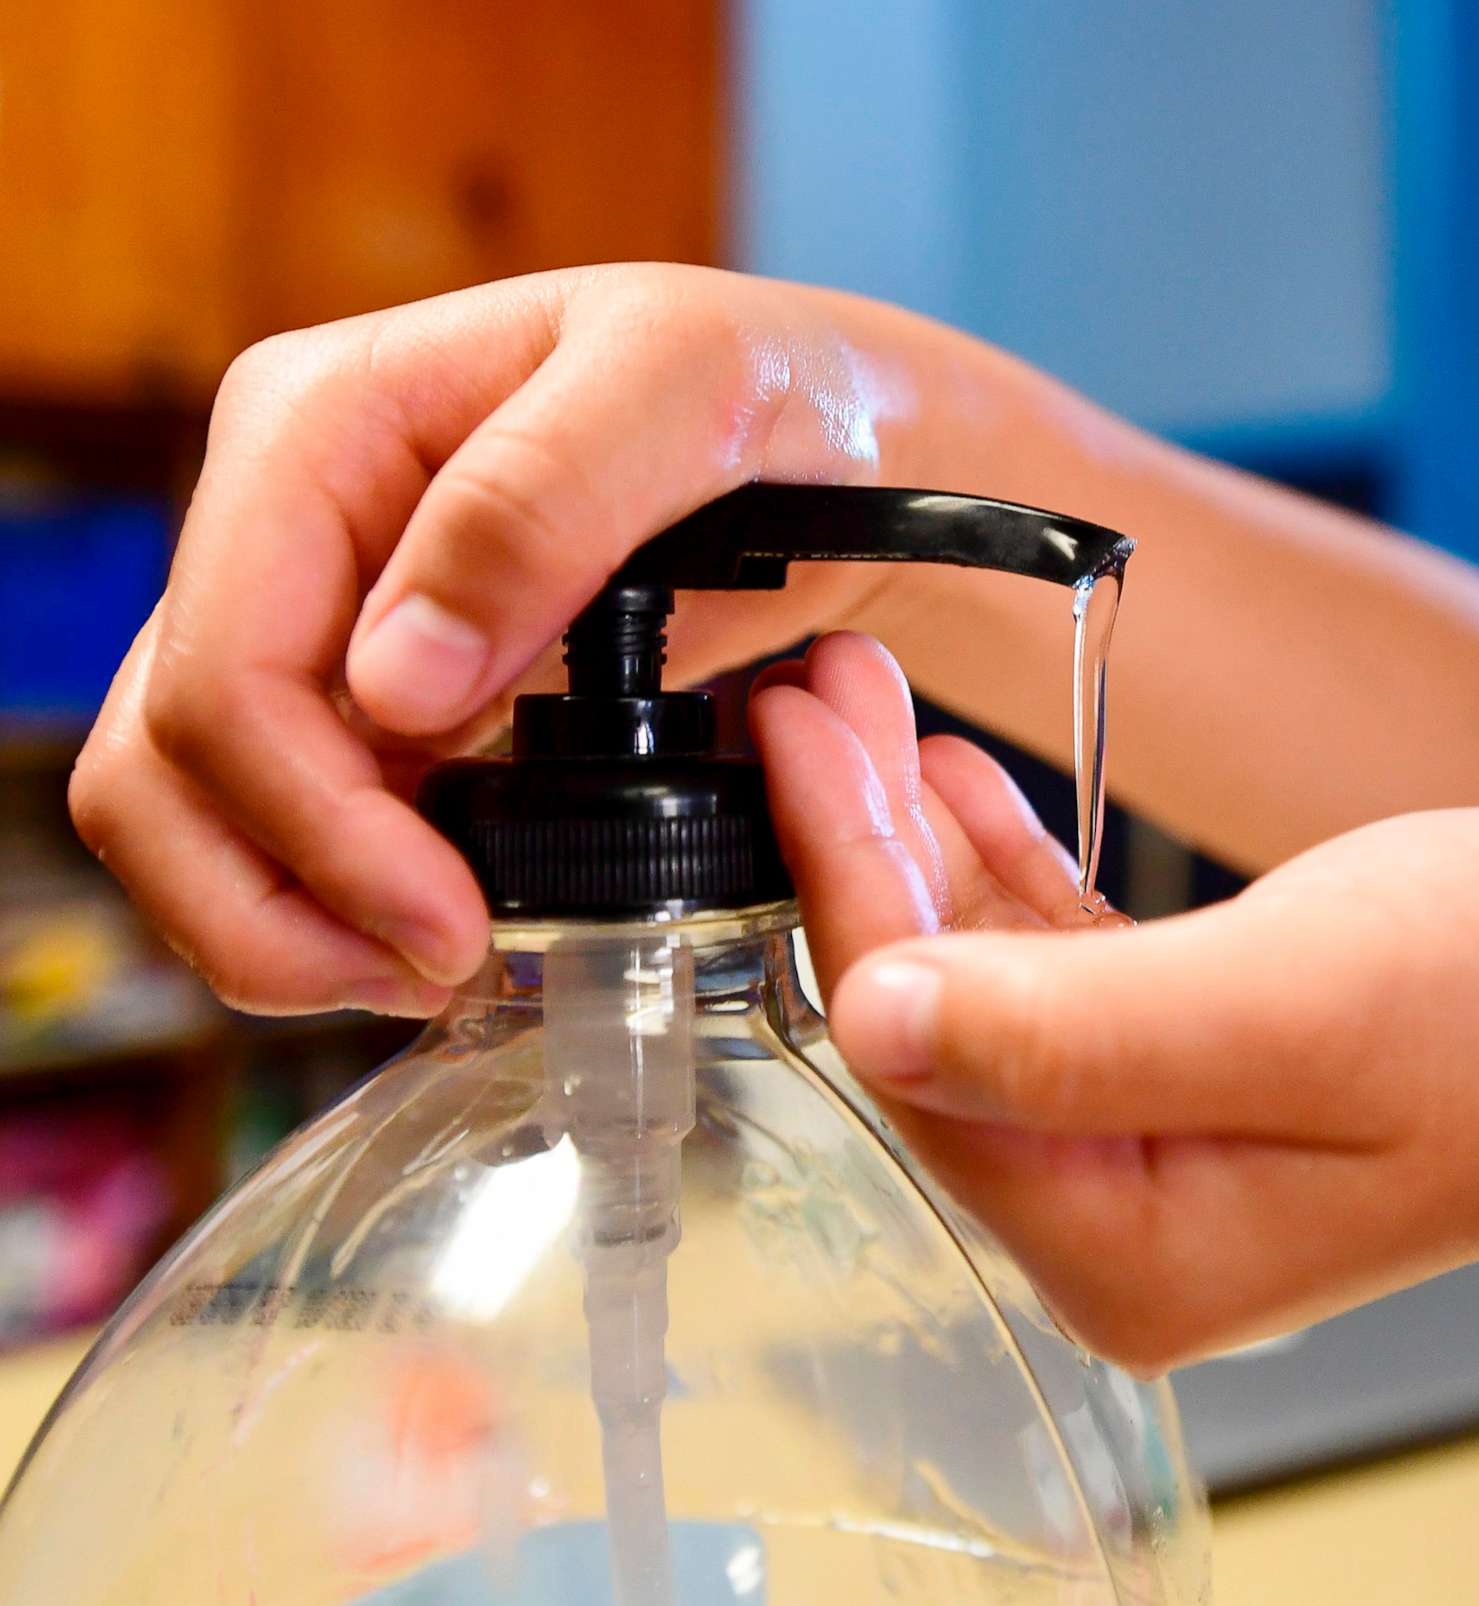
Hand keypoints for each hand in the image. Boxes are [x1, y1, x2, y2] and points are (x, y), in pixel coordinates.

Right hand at [67, 264, 1061, 1015]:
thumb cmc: (774, 388)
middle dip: (284, 897)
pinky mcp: (373, 695)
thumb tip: (393, 680)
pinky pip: (284, 825)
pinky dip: (336, 905)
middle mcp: (287, 520)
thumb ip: (539, 503)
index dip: (317, 819)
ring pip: (194, 807)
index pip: (231, 665)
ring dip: (286, 923)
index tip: (448, 918)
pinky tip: (445, 939)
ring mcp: (320, 612)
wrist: (841, 442)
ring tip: (435, 974)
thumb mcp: (687, 391)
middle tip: (442, 971)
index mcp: (322, 421)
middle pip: (174, 754)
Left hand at [760, 638, 1478, 1373]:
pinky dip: (1007, 876)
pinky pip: (1065, 979)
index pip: (926, 1056)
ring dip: (925, 842)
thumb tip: (869, 1018)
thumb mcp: (1301, 1006)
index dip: (847, 882)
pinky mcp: (1203, 1087)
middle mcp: (1124, 1230)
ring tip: (865, 698)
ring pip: (986, 987)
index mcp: (1129, 1249)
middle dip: (865, 848)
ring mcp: (1160, 1162)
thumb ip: (1076, 1031)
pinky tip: (960, 780)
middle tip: (813, 687)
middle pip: (936, 1022)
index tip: (798, 733)